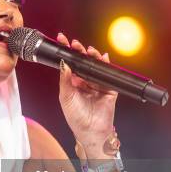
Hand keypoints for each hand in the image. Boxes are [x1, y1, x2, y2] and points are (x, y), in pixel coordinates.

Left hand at [56, 33, 117, 153]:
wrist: (90, 130)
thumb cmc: (75, 117)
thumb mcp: (65, 97)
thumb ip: (65, 79)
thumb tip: (64, 63)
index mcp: (72, 83)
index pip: (70, 64)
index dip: (66, 53)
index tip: (62, 41)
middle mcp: (84, 82)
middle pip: (83, 62)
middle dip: (79, 51)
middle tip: (74, 44)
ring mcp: (97, 84)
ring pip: (95, 66)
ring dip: (92, 56)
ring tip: (88, 50)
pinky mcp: (109, 88)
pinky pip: (108, 74)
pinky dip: (106, 65)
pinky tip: (103, 57)